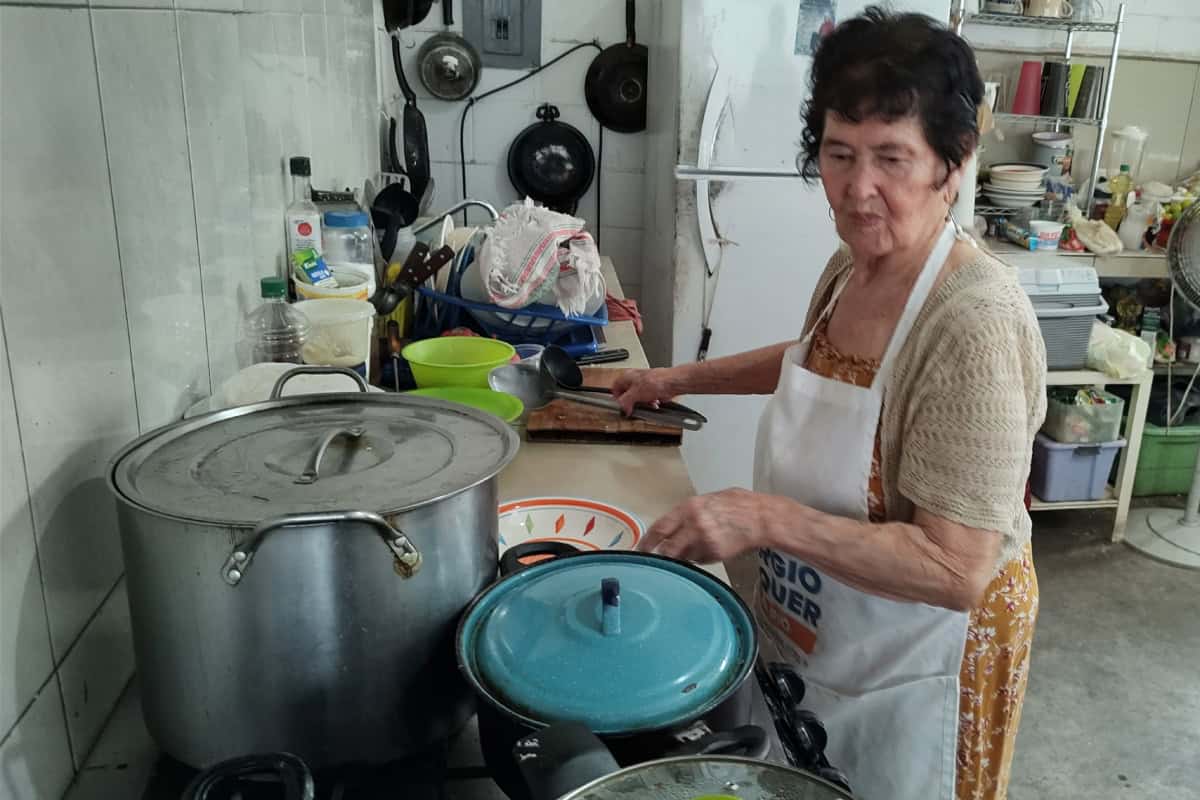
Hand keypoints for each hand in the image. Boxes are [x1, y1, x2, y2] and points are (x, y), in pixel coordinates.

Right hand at [611, 367, 679, 415]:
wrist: (672, 383)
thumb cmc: (657, 381)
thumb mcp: (635, 394)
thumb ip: (625, 402)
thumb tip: (622, 408)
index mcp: (627, 376)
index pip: (615, 387)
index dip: (617, 398)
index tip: (621, 406)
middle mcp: (635, 379)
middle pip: (627, 394)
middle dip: (632, 402)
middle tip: (634, 407)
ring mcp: (644, 384)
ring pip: (637, 398)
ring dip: (642, 404)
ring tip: (646, 404)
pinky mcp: (652, 389)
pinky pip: (647, 399)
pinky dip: (649, 403)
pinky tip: (653, 403)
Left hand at [636, 489, 770, 562]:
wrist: (762, 518)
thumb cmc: (738, 504)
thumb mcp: (709, 500)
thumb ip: (690, 512)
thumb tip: (673, 524)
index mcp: (689, 507)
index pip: (660, 527)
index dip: (648, 541)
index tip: (640, 549)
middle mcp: (693, 525)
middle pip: (668, 548)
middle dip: (663, 555)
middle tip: (659, 560)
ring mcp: (704, 541)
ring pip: (684, 556)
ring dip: (684, 556)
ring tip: (696, 547)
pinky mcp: (715, 554)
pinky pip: (700, 560)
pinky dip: (700, 558)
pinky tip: (711, 548)